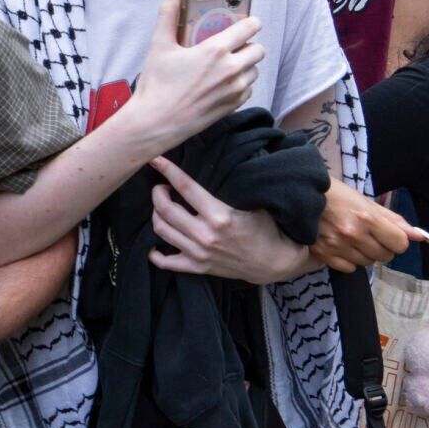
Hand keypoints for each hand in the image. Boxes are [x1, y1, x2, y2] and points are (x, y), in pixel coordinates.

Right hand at [121, 0, 264, 151]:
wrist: (155, 123)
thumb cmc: (156, 85)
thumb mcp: (159, 46)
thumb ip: (169, 14)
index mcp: (216, 50)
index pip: (250, 27)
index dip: (250, 22)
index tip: (244, 22)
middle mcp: (231, 69)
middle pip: (258, 49)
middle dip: (247, 45)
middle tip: (230, 46)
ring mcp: (235, 89)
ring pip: (255, 70)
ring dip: (245, 65)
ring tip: (224, 66)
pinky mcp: (234, 105)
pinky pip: (248, 89)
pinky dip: (240, 84)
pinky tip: (221, 83)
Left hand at [148, 157, 310, 284]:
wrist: (275, 262)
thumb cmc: (265, 228)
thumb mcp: (250, 204)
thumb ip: (227, 190)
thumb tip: (207, 167)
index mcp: (219, 215)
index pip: (185, 187)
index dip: (168, 170)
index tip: (156, 159)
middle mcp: (205, 234)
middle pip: (165, 209)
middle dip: (157, 193)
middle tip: (161, 187)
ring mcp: (199, 253)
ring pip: (161, 230)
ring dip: (155, 214)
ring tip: (161, 207)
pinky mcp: (197, 267)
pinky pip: (165, 263)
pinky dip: (154, 254)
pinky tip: (154, 244)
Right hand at [312, 179, 414, 271]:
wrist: (299, 195)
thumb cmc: (336, 196)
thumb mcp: (366, 202)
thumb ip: (393, 220)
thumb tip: (419, 235)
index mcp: (367, 218)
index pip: (399, 243)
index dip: (397, 240)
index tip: (389, 234)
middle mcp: (353, 234)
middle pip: (385, 256)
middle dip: (382, 247)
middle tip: (369, 235)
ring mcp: (337, 246)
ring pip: (367, 263)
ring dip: (365, 253)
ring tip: (353, 239)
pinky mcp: (324, 254)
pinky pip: (349, 268)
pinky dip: (349, 261)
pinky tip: (342, 247)